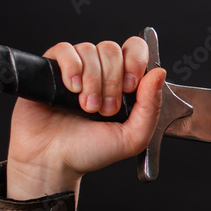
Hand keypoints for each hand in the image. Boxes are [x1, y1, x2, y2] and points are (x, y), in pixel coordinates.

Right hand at [5, 36, 164, 198]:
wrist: (53, 161)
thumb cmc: (90, 151)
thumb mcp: (132, 137)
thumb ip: (151, 107)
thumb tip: (159, 73)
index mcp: (122, 82)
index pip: (135, 49)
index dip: (135, 61)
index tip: (130, 87)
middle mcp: (100, 71)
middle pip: (112, 50)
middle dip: (112, 81)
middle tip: (106, 109)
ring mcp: (75, 68)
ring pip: (90, 49)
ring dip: (92, 81)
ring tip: (87, 107)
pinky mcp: (51, 68)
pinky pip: (65, 49)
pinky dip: (72, 67)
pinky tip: (72, 88)